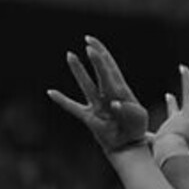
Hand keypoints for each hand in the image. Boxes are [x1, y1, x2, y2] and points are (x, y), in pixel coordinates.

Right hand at [47, 36, 149, 155]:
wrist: (129, 146)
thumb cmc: (136, 129)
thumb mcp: (138, 119)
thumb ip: (128, 111)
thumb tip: (114, 103)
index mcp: (121, 92)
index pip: (111, 70)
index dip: (103, 56)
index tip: (93, 44)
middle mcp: (107, 95)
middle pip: (100, 73)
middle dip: (95, 57)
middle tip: (88, 42)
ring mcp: (97, 105)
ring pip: (86, 85)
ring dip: (79, 71)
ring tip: (70, 55)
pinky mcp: (89, 118)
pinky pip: (73, 108)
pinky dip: (62, 101)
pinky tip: (51, 92)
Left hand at [155, 64, 188, 151]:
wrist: (166, 149)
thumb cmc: (187, 139)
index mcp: (188, 115)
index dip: (187, 80)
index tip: (182, 67)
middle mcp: (175, 121)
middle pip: (175, 108)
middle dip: (173, 102)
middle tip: (168, 94)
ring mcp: (166, 132)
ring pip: (166, 126)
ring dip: (164, 124)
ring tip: (163, 125)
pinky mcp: (158, 143)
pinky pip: (153, 142)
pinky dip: (150, 142)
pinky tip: (145, 142)